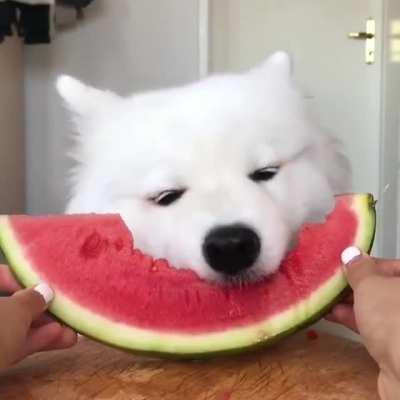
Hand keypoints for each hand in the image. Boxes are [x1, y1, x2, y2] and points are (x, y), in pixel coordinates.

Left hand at [0, 265, 76, 369]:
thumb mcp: (16, 310)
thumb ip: (33, 298)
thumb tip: (45, 292)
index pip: (1, 274)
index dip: (27, 278)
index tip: (47, 287)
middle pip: (11, 303)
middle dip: (41, 309)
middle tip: (65, 311)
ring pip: (12, 327)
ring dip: (43, 328)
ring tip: (70, 331)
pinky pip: (9, 344)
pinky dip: (32, 342)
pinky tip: (59, 340)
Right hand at [327, 249, 399, 399]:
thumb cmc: (394, 320)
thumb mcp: (370, 284)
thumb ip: (359, 268)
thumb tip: (352, 255)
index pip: (390, 264)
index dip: (364, 262)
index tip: (344, 264)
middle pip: (381, 287)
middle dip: (354, 284)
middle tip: (332, 281)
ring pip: (374, 308)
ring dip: (349, 302)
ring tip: (326, 297)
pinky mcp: (394, 345)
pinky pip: (371, 325)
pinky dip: (352, 318)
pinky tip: (333, 315)